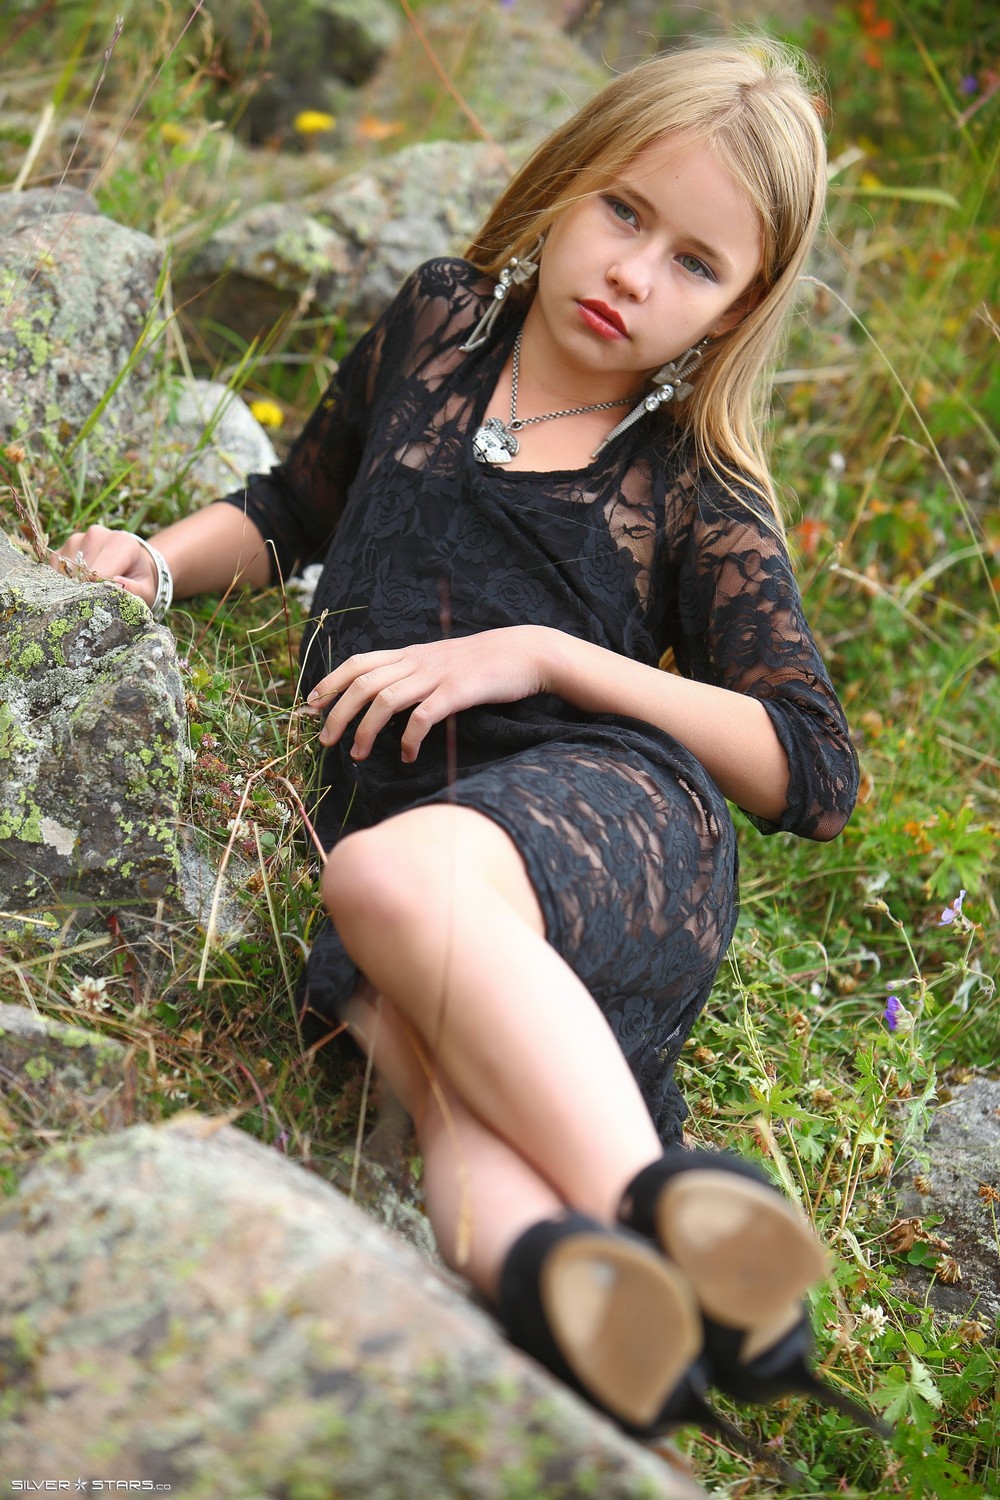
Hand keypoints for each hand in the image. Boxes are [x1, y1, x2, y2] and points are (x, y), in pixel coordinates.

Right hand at [50, 524, 157, 605]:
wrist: (129, 565)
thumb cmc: (138, 580)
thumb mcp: (146, 590)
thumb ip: (137, 589)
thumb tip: (118, 584)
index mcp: (122, 541)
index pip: (100, 570)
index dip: (99, 591)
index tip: (104, 601)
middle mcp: (96, 535)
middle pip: (81, 571)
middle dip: (86, 590)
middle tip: (96, 602)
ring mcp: (75, 539)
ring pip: (65, 571)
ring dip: (73, 587)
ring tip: (90, 592)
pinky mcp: (60, 549)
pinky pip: (54, 571)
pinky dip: (62, 584)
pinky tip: (77, 587)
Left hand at [304, 627, 552, 761]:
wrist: (525, 653)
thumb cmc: (483, 664)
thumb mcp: (441, 663)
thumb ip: (415, 675)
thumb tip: (387, 701)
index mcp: (410, 655)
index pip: (359, 663)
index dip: (331, 682)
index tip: (311, 704)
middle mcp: (417, 661)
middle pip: (363, 683)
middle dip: (337, 713)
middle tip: (325, 741)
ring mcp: (436, 675)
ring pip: (385, 700)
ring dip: (365, 730)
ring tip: (358, 756)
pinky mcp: (457, 692)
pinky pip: (423, 717)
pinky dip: (409, 739)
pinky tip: (407, 757)